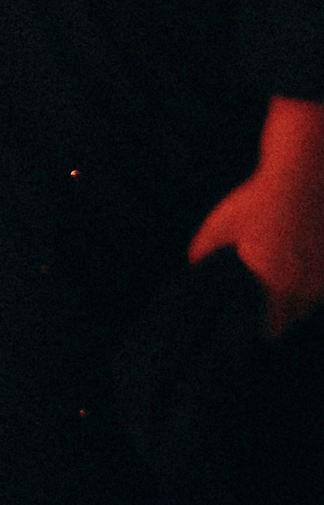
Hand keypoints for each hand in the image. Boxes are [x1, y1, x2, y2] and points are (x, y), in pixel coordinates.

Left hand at [190, 100, 323, 337]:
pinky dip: (312, 280)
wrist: (302, 176)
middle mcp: (307, 287)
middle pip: (294, 317)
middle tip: (260, 298)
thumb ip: (204, 252)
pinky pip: (323, 283)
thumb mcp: (220, 225)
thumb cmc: (257, 201)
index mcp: (276, 285)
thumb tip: (193, 268)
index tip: (247, 322)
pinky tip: (298, 262)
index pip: (272, 328)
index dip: (258, 328)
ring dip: (296, 296)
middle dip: (278, 313)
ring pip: (311, 300)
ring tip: (278, 277)